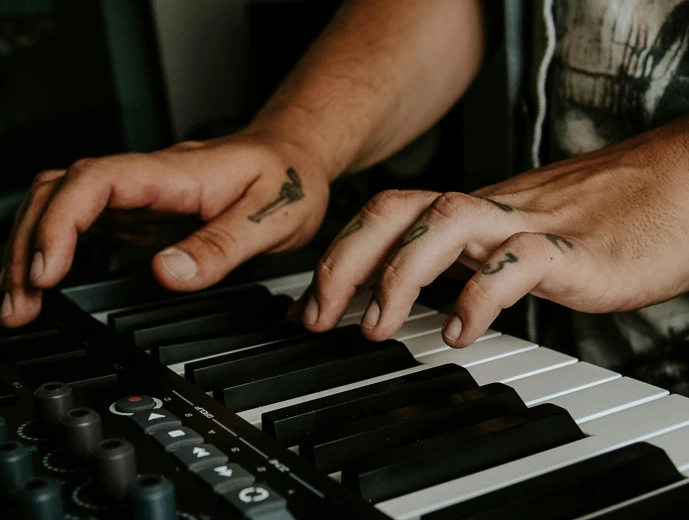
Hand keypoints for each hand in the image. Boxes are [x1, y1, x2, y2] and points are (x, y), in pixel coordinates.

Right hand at [0, 132, 329, 326]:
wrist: (294, 159)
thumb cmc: (286, 181)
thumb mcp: (269, 219)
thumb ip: (218, 248)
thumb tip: (166, 275)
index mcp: (172, 173)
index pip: (94, 182)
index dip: (60, 222)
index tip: (47, 271)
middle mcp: (144, 179)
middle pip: (58, 191)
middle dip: (26, 244)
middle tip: (20, 304)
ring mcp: (137, 195)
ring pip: (59, 204)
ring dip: (29, 248)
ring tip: (19, 302)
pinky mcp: (139, 212)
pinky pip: (80, 222)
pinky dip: (53, 249)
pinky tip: (44, 280)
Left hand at [290, 117, 688, 346]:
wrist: (673, 193)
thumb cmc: (594, 222)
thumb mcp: (509, 241)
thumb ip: (462, 262)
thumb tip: (408, 294)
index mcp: (468, 210)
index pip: (385, 215)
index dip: (338, 255)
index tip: (309, 304)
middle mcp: (486, 209)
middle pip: (395, 210)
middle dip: (344, 262)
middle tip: (317, 317)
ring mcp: (526, 223)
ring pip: (444, 224)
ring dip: (398, 276)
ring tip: (377, 328)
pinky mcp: (570, 249)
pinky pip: (516, 264)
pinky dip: (481, 298)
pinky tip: (463, 334)